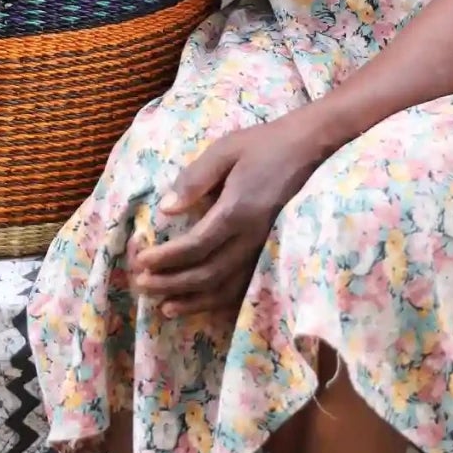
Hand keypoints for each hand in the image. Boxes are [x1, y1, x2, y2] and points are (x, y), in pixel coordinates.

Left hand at [129, 116, 323, 319]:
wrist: (312, 149)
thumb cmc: (265, 145)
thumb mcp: (226, 149)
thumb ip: (195, 178)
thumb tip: (166, 208)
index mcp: (237, 210)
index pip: (195, 246)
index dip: (166, 258)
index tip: (141, 260)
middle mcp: (252, 237)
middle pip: (207, 274)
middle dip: (171, 283)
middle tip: (142, 285)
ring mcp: (265, 249)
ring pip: (227, 288)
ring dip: (193, 300)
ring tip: (164, 307)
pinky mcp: (273, 253)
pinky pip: (246, 287)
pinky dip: (221, 301)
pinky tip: (202, 305)